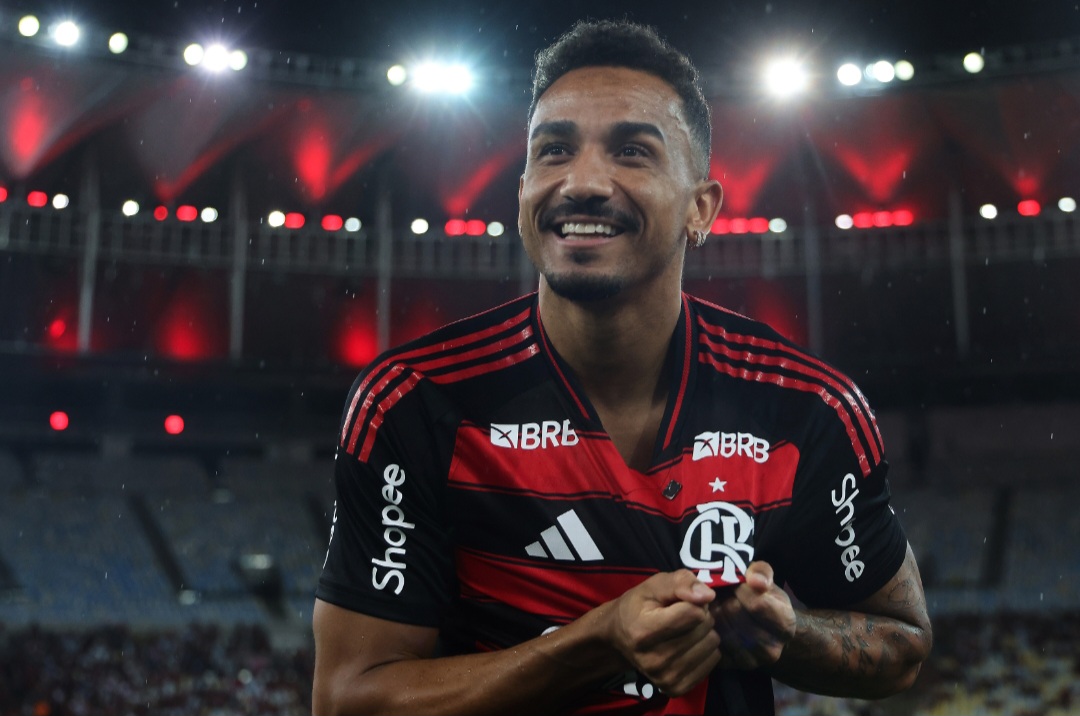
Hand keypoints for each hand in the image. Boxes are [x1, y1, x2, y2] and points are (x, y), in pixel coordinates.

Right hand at [604, 570, 720, 696]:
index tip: (680, 602)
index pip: (693, 613)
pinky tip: (689, 645)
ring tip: (685, 630)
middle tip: (682, 615)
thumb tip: (708, 596)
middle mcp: (654, 659)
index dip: (693, 601)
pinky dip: (706, 649)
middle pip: (703, 628)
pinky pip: (712, 661)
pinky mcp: (676, 689)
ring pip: (711, 645)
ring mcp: (665, 678)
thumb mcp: (654, 585)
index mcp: (644, 631)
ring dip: (704, 632)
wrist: (619, 638)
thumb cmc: (638, 607)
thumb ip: (680, 583)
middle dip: (699, 616)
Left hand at [709, 561, 795, 669]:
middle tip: (720, 592)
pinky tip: (712, 619)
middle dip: (724, 598)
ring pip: (720, 628)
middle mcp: (772, 649)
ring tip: (716, 603)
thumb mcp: (765, 579)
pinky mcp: (731, 666)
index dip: (740, 589)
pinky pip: (711, 641)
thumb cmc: (763, 598)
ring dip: (713, 611)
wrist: (763, 630)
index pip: (756, 604)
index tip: (734, 582)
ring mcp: (752, 662)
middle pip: (734, 614)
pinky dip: (707, 627)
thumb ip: (761, 572)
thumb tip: (755, 581)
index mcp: (785, 624)